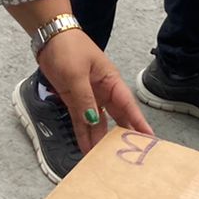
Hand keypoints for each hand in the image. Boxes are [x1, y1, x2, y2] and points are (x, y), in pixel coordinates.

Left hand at [36, 28, 152, 153]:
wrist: (49, 38)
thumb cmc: (69, 49)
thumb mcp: (76, 74)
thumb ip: (84, 99)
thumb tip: (93, 121)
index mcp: (111, 80)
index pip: (128, 105)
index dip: (138, 122)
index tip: (149, 139)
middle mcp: (103, 91)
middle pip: (116, 117)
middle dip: (121, 136)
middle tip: (128, 158)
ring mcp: (89, 97)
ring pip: (98, 123)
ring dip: (99, 140)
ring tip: (103, 161)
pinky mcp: (74, 100)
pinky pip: (81, 120)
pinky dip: (83, 134)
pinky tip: (86, 148)